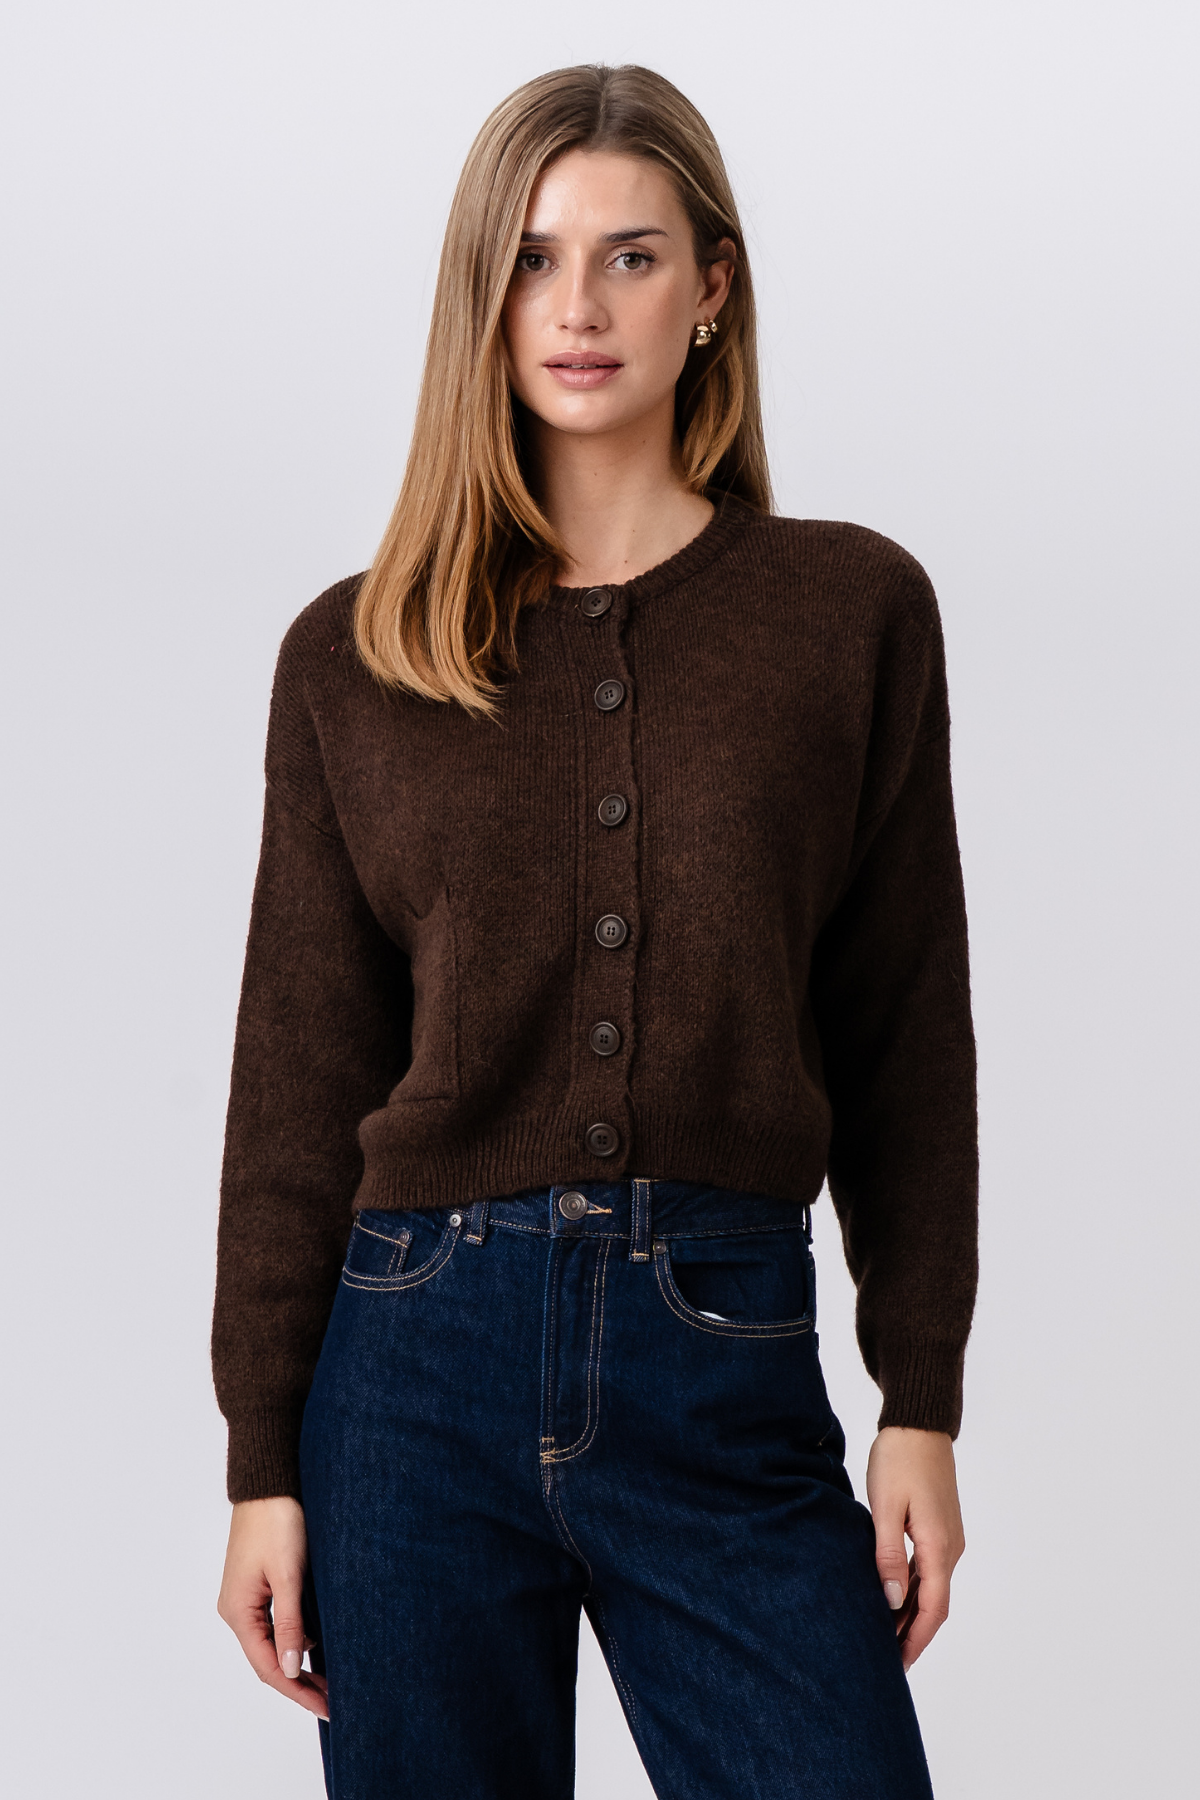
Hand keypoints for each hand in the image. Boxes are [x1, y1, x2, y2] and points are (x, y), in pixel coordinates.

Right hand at [217, 1496, 328, 1718]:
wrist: (269, 1481)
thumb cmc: (277, 1521)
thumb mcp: (288, 1575)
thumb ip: (291, 1623)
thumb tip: (293, 1668)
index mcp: (238, 1611)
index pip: (269, 1667)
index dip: (298, 1692)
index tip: (327, 1709)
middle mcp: (237, 1609)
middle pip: (269, 1659)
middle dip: (300, 1683)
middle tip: (335, 1702)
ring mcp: (246, 1598)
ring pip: (273, 1643)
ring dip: (300, 1662)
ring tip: (332, 1680)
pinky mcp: (259, 1584)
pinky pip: (276, 1623)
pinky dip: (298, 1638)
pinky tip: (319, 1646)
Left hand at [866, 1426, 964, 1671]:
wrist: (918, 1423)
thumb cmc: (898, 1459)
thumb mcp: (885, 1507)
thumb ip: (887, 1554)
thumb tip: (891, 1600)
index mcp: (938, 1546)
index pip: (933, 1608)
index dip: (915, 1640)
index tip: (897, 1666)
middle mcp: (950, 1547)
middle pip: (934, 1603)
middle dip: (912, 1634)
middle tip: (884, 1659)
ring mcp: (947, 1537)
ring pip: (931, 1587)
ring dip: (911, 1612)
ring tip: (883, 1634)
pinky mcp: (939, 1526)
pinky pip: (928, 1569)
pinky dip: (912, 1589)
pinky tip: (892, 1596)